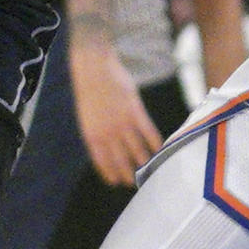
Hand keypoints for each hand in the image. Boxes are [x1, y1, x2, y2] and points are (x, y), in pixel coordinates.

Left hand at [71, 47, 163, 186]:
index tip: (117, 182)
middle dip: (130, 174)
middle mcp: (107, 133)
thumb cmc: (89, 88)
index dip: (111, 174)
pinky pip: (148, 133)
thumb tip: (109, 145)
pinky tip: (160, 149)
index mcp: (92, 134)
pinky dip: (155, 143)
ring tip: (151, 169)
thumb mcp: (88, 113)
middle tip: (136, 182)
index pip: (103, 162)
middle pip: (122, 161)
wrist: (93, 66)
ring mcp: (122, 123)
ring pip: (138, 151)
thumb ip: (98, 130)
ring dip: (145, 163)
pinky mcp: (135, 111)